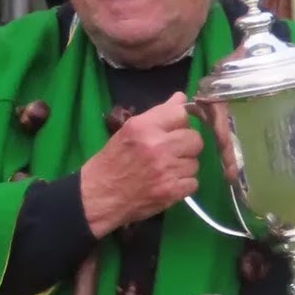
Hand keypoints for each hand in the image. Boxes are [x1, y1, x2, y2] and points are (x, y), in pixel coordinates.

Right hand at [80, 92, 202, 237]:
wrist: (99, 196)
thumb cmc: (111, 161)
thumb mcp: (128, 131)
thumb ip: (157, 115)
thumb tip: (181, 98)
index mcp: (143, 127)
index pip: (180, 114)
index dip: (180, 123)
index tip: (174, 130)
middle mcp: (157, 146)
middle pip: (194, 139)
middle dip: (185, 145)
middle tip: (171, 152)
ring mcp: (167, 170)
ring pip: (194, 162)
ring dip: (183, 166)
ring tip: (166, 170)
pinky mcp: (172, 191)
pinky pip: (193, 182)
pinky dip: (183, 184)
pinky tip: (167, 183)